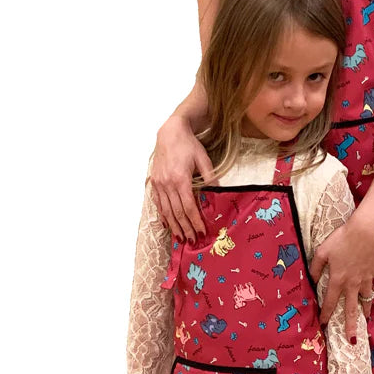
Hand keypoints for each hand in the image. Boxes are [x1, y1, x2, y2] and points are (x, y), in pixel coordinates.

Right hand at [150, 114, 216, 240]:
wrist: (170, 133)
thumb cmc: (189, 145)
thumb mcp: (203, 159)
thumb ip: (210, 177)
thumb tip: (219, 193)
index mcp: (181, 179)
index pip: (189, 206)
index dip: (195, 221)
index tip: (202, 231)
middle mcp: (168, 184)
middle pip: (177, 212)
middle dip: (186, 228)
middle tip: (193, 241)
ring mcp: (159, 184)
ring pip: (166, 210)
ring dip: (174, 226)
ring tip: (180, 237)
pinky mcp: (154, 182)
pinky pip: (157, 203)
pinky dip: (162, 215)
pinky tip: (167, 224)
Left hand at [310, 212, 373, 341]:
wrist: (367, 229)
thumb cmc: (343, 238)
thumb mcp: (323, 250)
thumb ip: (315, 267)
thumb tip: (311, 279)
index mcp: (337, 279)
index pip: (330, 302)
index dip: (326, 314)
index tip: (324, 325)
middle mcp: (353, 283)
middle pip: (351, 309)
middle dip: (351, 326)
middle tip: (352, 340)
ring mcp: (367, 278)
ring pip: (365, 298)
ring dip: (365, 310)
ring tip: (365, 319)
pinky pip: (373, 280)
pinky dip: (371, 284)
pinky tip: (371, 283)